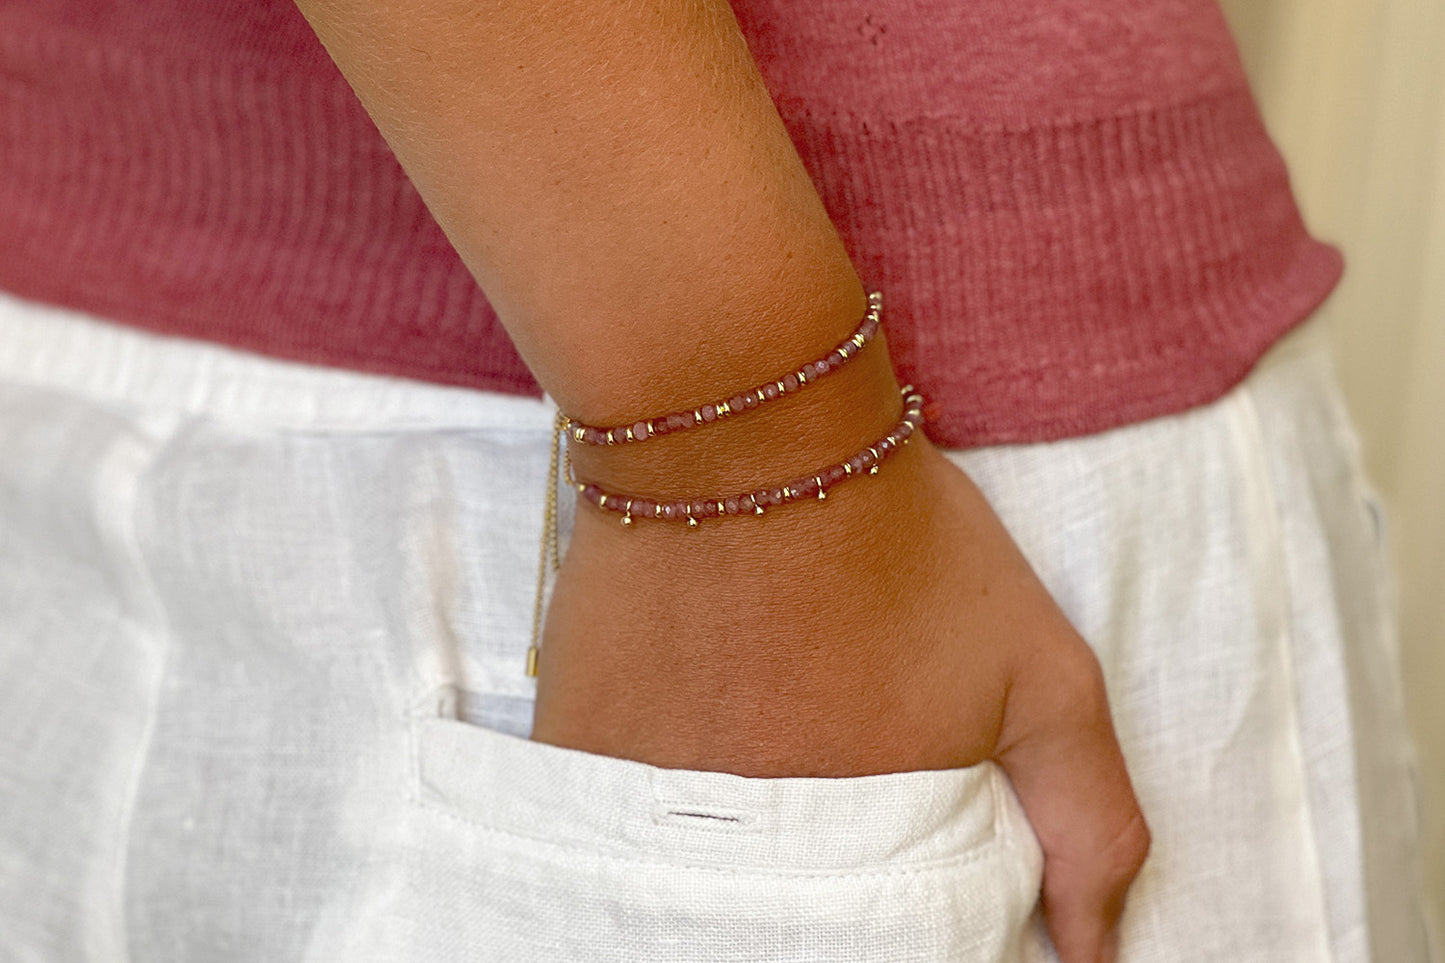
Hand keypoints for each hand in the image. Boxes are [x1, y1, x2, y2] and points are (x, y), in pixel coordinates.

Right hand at [532, 432, 1149, 962]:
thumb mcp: (1044, 674)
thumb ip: (1087, 822)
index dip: (889, 915)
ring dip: (728, 840)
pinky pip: (618, 821)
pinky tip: (687, 720)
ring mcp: (649, 813)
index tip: (891, 849)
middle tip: (821, 756)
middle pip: (782, 920)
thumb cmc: (904, 547)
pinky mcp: (577, 756)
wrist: (746, 436)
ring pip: (696, 876)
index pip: (879, 945)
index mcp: (862, 866)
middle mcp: (745, 866)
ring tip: (757, 729)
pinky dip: (655, 797)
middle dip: (809, 877)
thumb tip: (1095, 954)